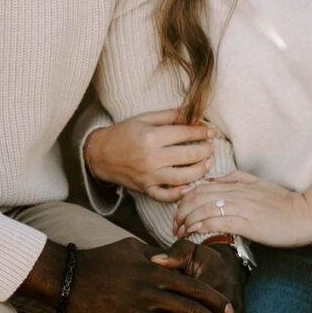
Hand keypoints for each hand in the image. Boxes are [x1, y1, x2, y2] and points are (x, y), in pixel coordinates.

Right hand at [15, 234, 241, 312]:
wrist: (66, 277)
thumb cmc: (99, 260)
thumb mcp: (131, 247)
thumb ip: (155, 254)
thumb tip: (173, 257)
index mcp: (154, 271)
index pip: (193, 286)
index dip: (215, 300)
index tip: (229, 311)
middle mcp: (149, 291)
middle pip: (191, 310)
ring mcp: (135, 312)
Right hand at [83, 110, 215, 201]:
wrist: (100, 154)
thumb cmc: (124, 133)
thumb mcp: (145, 119)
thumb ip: (170, 116)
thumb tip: (194, 116)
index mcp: (151, 137)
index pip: (185, 133)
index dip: (201, 131)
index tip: (211, 131)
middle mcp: (152, 158)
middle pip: (188, 155)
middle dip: (205, 150)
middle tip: (211, 146)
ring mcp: (149, 176)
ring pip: (183, 177)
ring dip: (200, 170)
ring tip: (208, 163)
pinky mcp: (146, 189)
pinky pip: (166, 196)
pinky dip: (180, 194)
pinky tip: (191, 187)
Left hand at [172, 171, 311, 249]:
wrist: (306, 214)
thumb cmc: (285, 203)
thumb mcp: (259, 183)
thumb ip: (236, 178)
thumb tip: (213, 180)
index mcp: (237, 184)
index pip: (201, 188)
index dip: (185, 200)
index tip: (178, 212)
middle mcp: (236, 193)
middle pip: (197, 197)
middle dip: (180, 211)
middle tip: (174, 225)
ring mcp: (241, 207)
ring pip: (203, 208)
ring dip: (186, 220)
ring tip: (178, 231)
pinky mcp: (247, 222)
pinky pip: (217, 220)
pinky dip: (200, 224)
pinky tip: (191, 231)